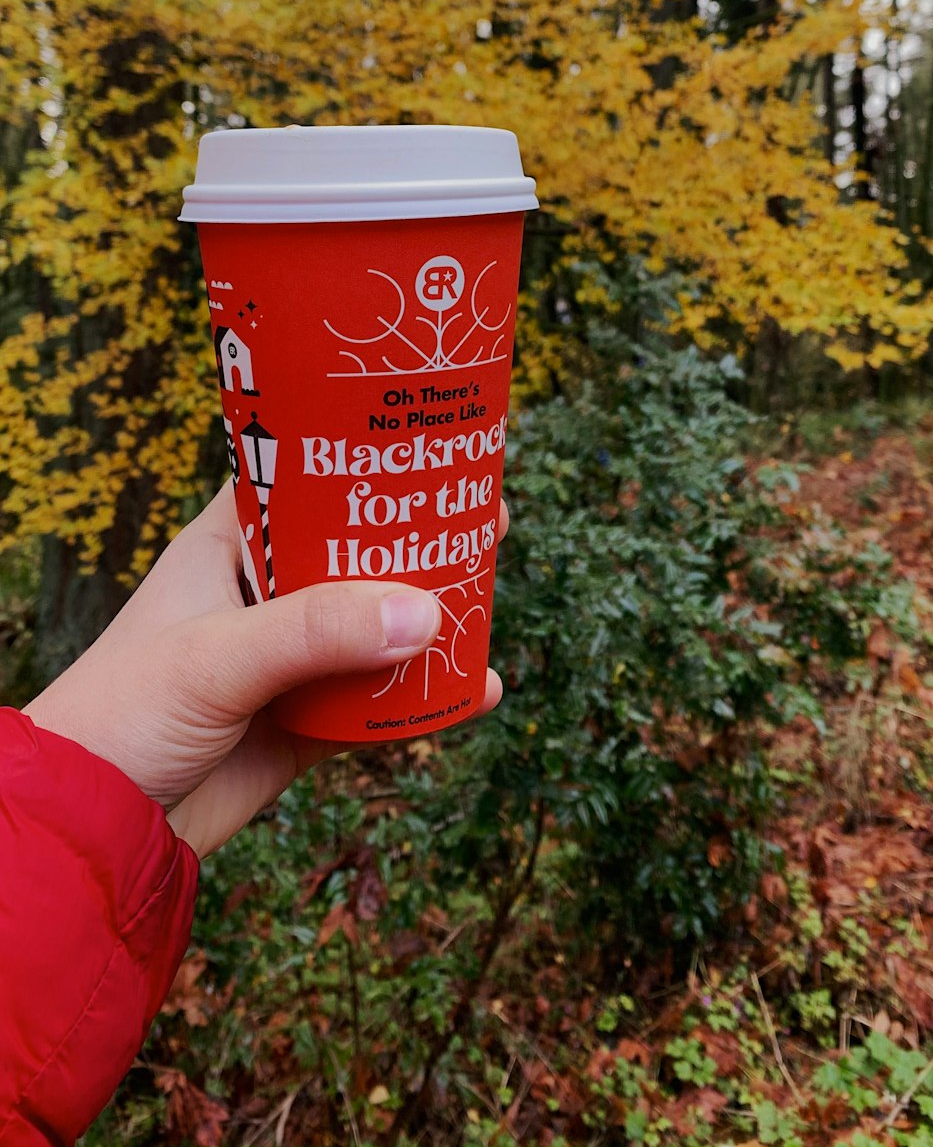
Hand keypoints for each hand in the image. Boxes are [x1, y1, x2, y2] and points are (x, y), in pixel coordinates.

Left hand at [24, 486, 505, 858]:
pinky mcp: (305, 726)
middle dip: (420, 544)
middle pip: (358, 554)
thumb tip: (426, 611)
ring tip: (490, 602)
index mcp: (230, 546)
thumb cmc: (124, 714)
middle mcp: (264, 595)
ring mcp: (288, 662)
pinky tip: (477, 690)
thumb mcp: (218, 657)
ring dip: (431, 621)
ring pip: (376, 628)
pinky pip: (380, 703)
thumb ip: (316, 630)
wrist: (92, 833)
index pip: (308, 482)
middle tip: (489, 522)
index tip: (436, 448)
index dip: (367, 464)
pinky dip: (427, 698)